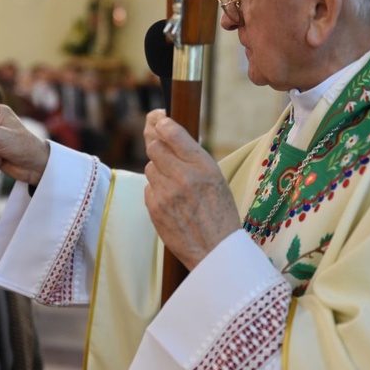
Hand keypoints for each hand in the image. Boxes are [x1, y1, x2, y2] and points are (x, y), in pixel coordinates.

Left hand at [143, 110, 241, 269]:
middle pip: (154, 146)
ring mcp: (166, 193)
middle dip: (155, 142)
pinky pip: (148, 188)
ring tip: (174, 181)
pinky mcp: (154, 208)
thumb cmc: (220, 213)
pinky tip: (170, 199)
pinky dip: (156, 189)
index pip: (172, 133)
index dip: (161, 122)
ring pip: (150, 167)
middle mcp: (183, 177)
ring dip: (158, 169)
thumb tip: (167, 134)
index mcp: (203, 166)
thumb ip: (193, 157)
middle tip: (159, 141)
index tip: (158, 119)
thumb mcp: (217, 178)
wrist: (215, 250)